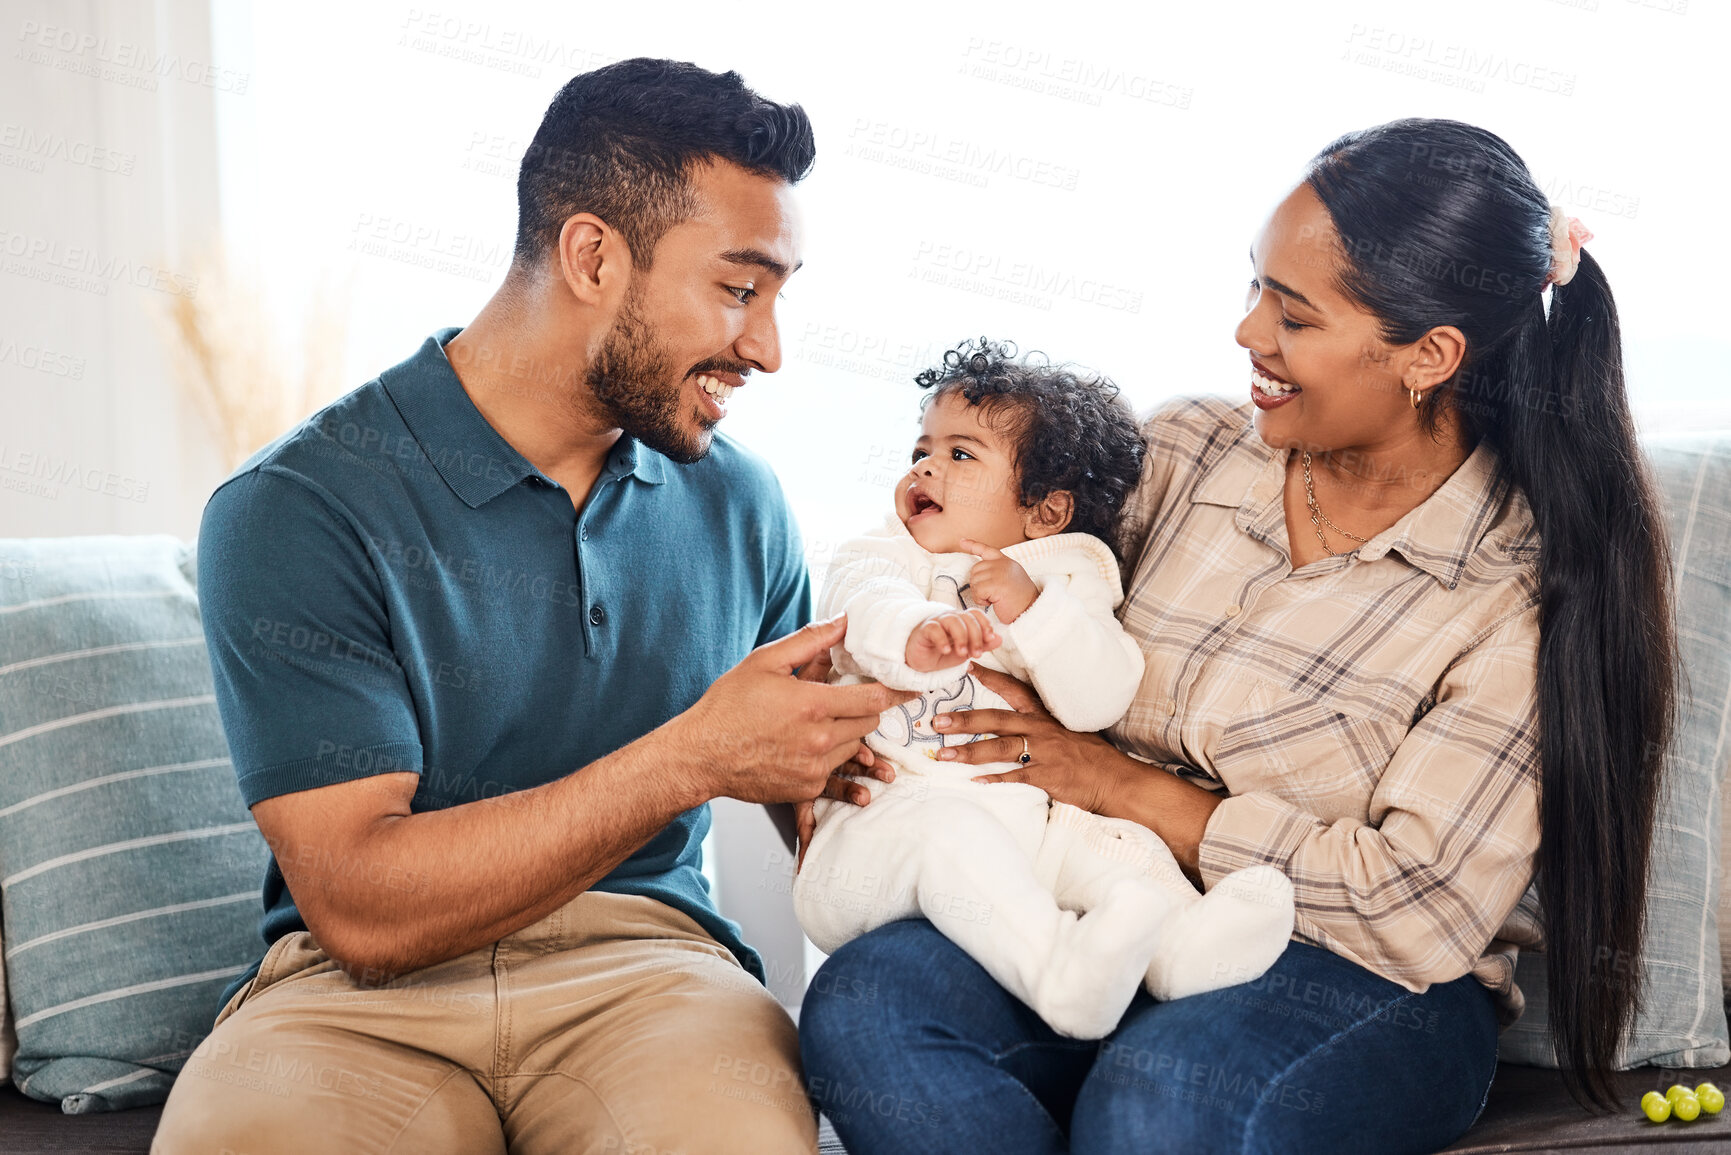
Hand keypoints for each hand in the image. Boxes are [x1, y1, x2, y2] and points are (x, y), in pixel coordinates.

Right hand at [669, 614, 914, 806]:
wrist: (700, 755)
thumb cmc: (729, 705)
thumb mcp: (765, 661)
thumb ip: (810, 641)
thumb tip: (844, 620)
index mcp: (813, 704)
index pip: (875, 697)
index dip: (898, 690)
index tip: (914, 685)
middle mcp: (820, 739)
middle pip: (869, 722)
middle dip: (866, 707)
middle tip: (848, 696)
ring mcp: (814, 768)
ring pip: (854, 746)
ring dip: (848, 732)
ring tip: (818, 721)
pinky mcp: (806, 789)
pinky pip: (836, 772)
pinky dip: (831, 757)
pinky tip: (809, 747)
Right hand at [905, 608, 999, 671]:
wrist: (920, 661)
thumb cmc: (942, 653)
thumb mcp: (966, 651)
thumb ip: (982, 645)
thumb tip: (1000, 639)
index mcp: (961, 621)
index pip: (975, 614)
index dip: (985, 624)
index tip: (990, 639)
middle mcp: (950, 618)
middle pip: (966, 618)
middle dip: (975, 636)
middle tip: (977, 654)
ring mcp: (936, 622)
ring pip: (952, 620)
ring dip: (961, 637)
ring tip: (963, 653)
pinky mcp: (924, 630)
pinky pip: (934, 628)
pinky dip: (942, 640)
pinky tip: (946, 651)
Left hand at [930, 664, 1123, 812]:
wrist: (1115, 779)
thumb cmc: (1091, 756)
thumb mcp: (1068, 731)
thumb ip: (1041, 725)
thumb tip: (1016, 724)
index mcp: (1045, 715)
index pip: (1015, 690)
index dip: (991, 678)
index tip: (967, 667)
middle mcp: (1042, 729)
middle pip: (997, 719)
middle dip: (965, 720)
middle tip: (938, 721)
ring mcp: (1043, 753)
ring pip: (1000, 748)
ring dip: (970, 751)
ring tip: (944, 755)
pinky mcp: (1047, 776)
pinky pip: (1015, 777)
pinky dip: (994, 779)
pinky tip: (975, 780)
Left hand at [960, 539, 1038, 623]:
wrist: (1031, 609)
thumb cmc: (1018, 599)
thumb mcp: (1009, 578)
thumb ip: (996, 571)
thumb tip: (978, 572)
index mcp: (1006, 561)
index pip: (986, 550)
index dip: (972, 545)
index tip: (962, 541)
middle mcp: (1002, 564)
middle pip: (975, 570)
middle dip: (978, 584)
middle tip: (991, 593)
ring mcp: (1000, 572)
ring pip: (974, 581)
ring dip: (980, 594)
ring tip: (994, 598)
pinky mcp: (996, 584)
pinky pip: (977, 591)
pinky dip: (981, 600)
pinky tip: (993, 602)